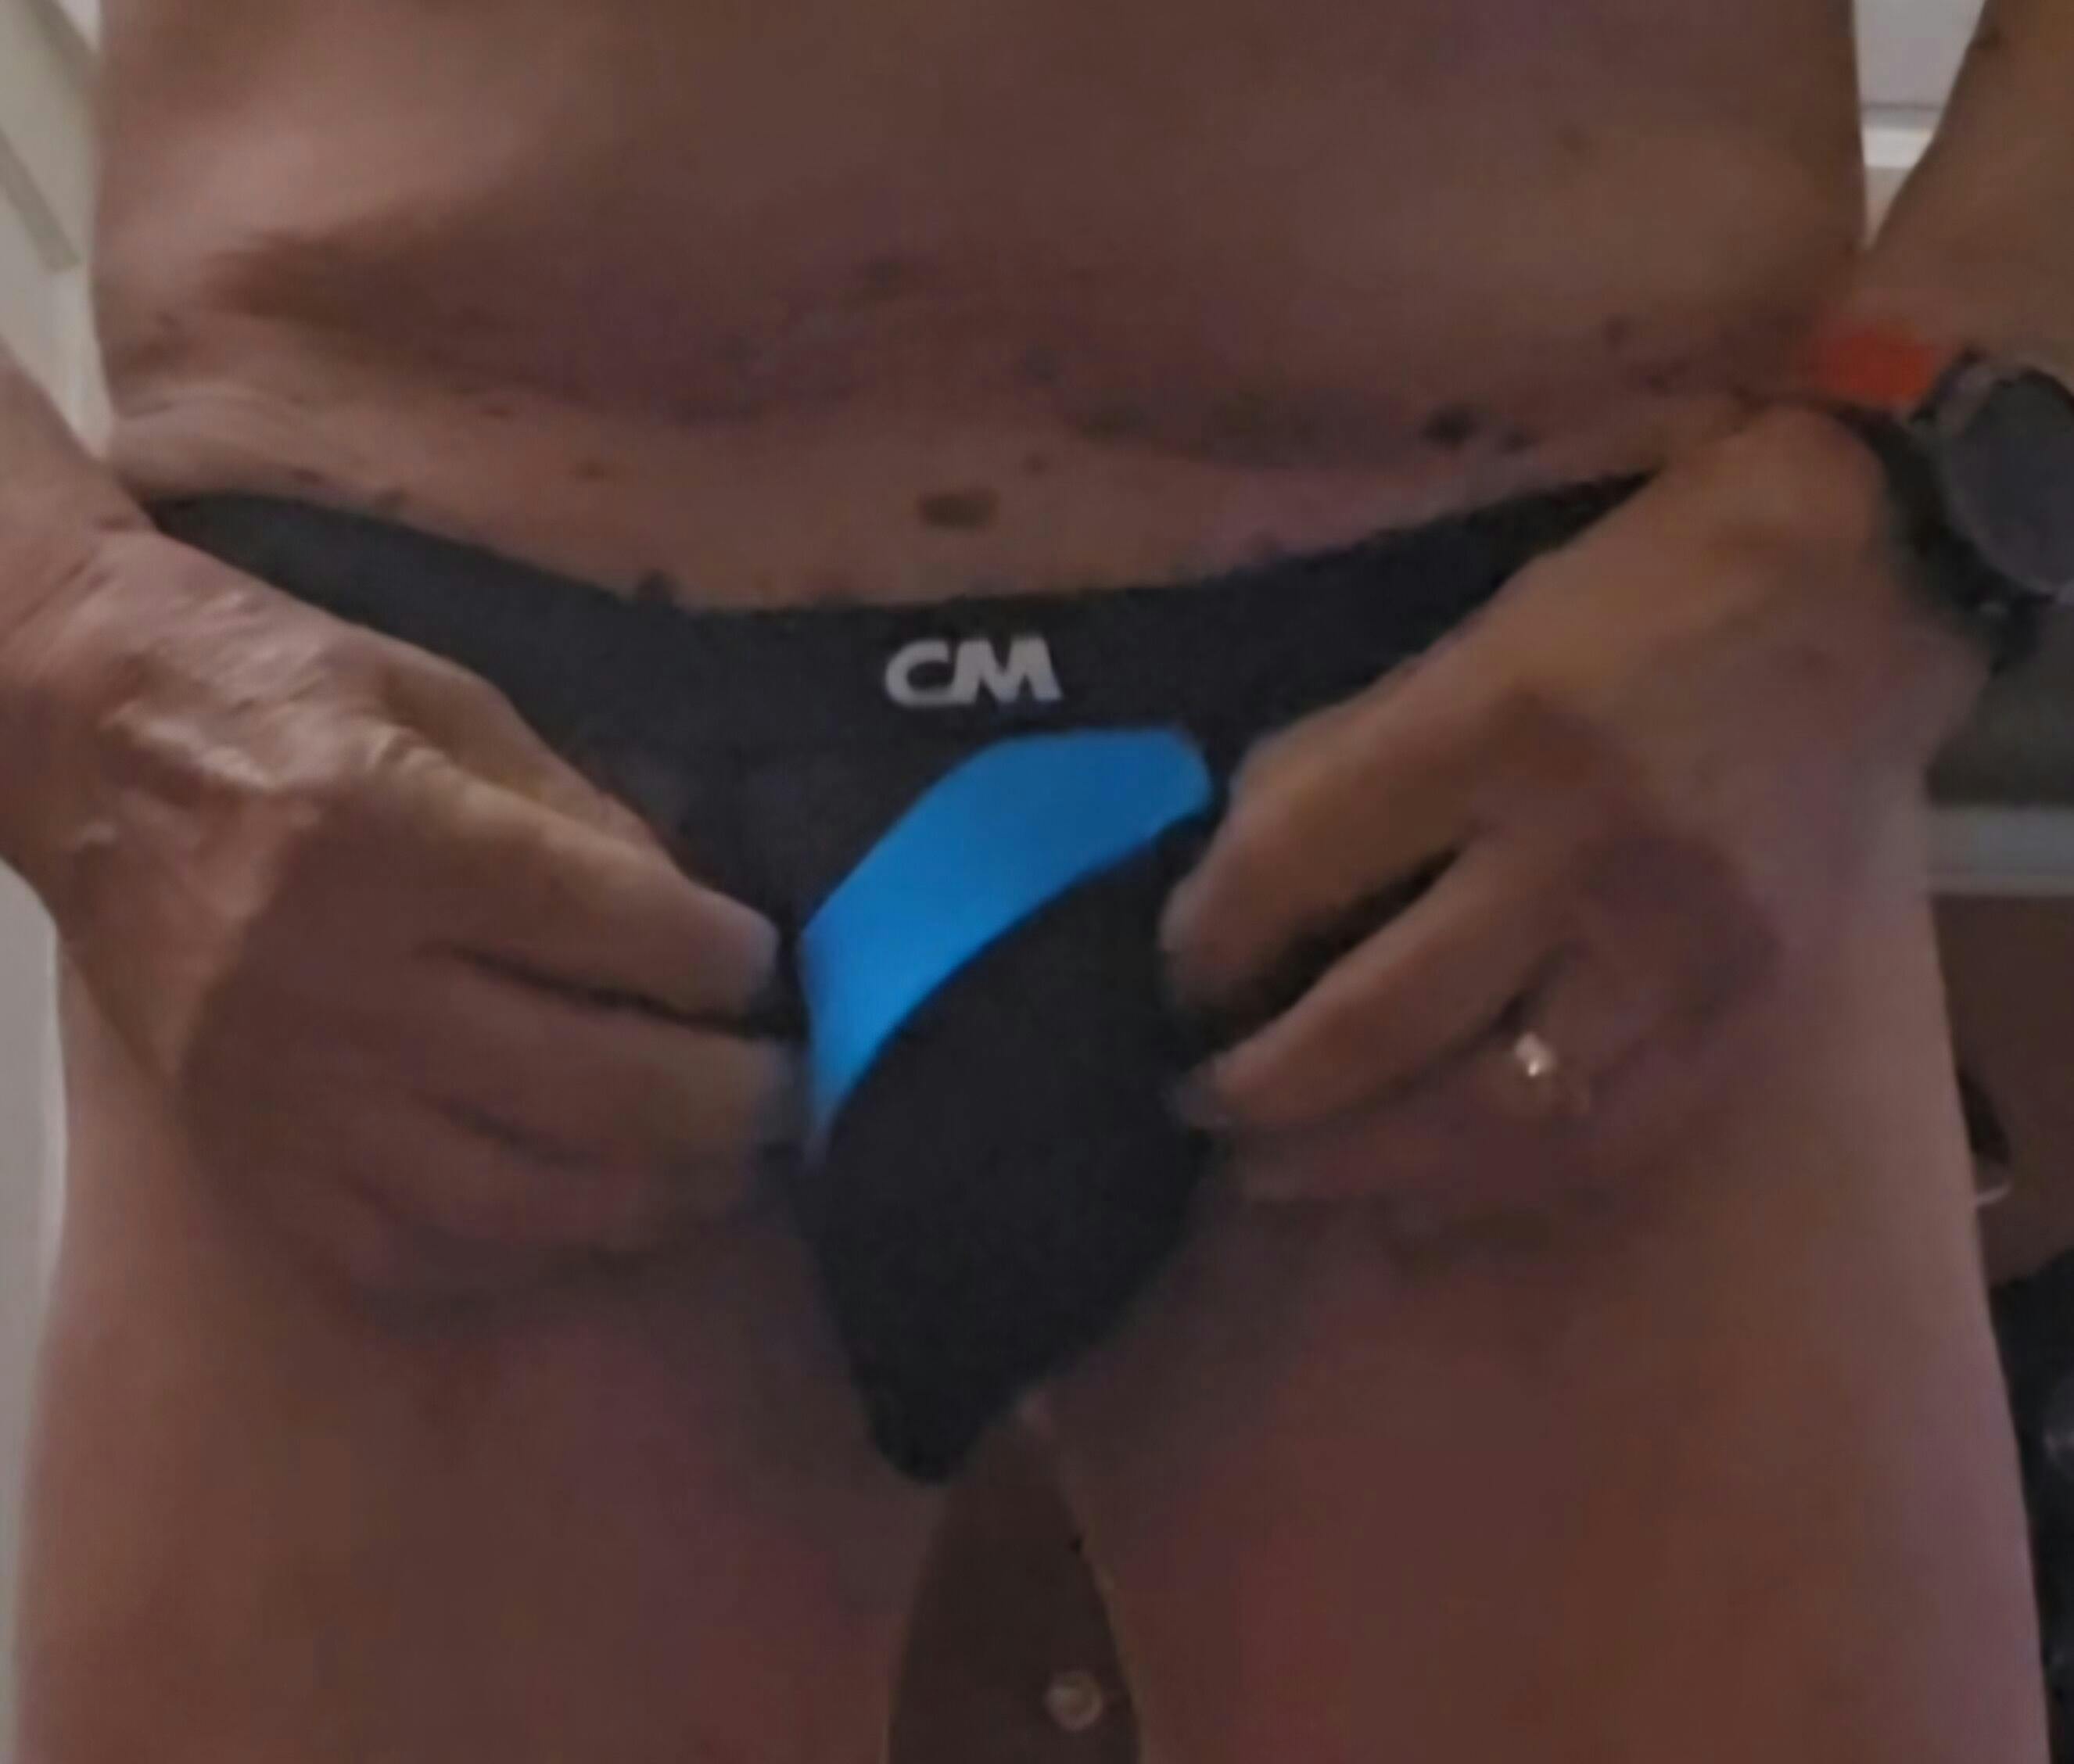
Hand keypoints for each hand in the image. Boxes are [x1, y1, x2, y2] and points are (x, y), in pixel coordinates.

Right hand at [13, 531, 792, 1299]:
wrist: (79, 740)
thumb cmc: (286, 695)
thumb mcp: (454, 705)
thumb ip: (586, 818)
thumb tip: (703, 931)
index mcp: (395, 832)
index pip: (614, 928)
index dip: (724, 962)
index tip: (768, 972)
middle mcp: (340, 975)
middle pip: (588, 1084)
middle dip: (728, 1103)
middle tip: (794, 1096)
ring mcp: (288, 1088)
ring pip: (514, 1198)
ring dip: (653, 1198)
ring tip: (725, 1171)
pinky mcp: (249, 1156)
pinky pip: (410, 1253)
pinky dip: (525, 1252)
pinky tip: (590, 1215)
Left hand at [1164, 411, 1982, 1230]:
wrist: (1852, 601)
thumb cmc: (1625, 604)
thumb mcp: (1458, 644)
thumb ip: (1338, 767)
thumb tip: (1224, 894)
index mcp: (1490, 727)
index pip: (1294, 868)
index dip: (1205, 947)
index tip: (1173, 984)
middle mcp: (1584, 848)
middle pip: (1379, 1022)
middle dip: (1260, 1089)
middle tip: (1196, 1108)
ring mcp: (1679, 948)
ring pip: (1490, 1114)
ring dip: (1357, 1164)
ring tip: (1274, 1175)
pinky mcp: (1748, 1013)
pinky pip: (1603, 1143)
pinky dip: (1489, 1188)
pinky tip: (1407, 1202)